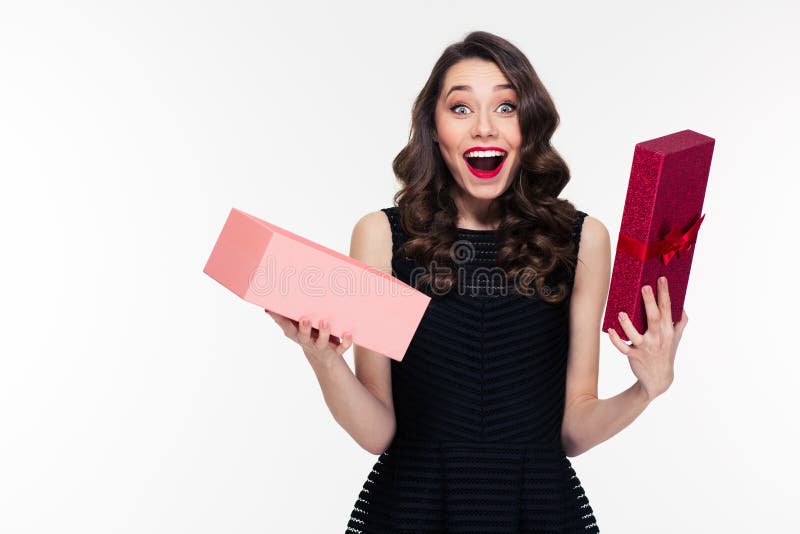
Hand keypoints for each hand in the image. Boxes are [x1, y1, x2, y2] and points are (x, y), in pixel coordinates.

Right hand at [265, 309, 353, 367]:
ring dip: (324, 333)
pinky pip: (341, 348)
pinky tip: (349, 334)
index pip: (286, 328)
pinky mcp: (335, 352)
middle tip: (304, 318)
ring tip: (325, 322)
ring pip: (321, 342)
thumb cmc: (309, 336)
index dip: (279, 319)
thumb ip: (285, 319)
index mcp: (297, 335)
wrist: (324, 360)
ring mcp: (321, 347)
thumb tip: (267, 308)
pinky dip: (345, 342)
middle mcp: (307, 342)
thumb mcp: (296, 329)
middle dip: (303, 328)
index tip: (272, 309)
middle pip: (303, 337)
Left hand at [607, 276, 688, 401]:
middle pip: (654, 318)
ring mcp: (646, 348)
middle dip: (650, 302)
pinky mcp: (634, 356)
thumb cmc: (666, 352)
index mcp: (668, 330)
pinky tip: (610, 330)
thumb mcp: (676, 337)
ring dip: (628, 324)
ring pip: (636, 335)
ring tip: (621, 313)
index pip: (667, 309)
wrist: (659, 379)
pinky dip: (616, 340)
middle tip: (644, 287)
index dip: (664, 293)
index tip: (661, 279)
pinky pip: (623, 348)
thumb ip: (680, 321)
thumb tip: (681, 304)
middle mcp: (658, 338)